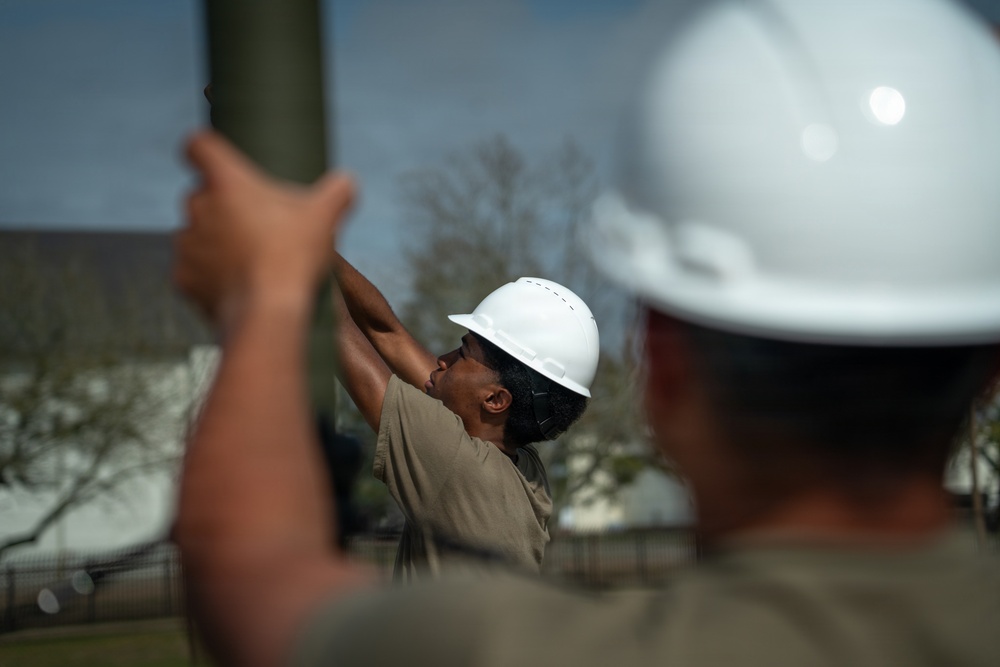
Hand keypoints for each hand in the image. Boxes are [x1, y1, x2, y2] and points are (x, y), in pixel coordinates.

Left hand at [173, 130, 355, 329]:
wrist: (266, 312)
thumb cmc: (293, 255)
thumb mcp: (325, 216)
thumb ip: (338, 191)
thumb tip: (347, 182)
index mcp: (226, 182)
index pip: (198, 145)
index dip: (204, 150)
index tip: (216, 161)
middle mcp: (197, 207)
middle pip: (201, 194)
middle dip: (223, 205)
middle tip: (257, 223)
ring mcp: (186, 244)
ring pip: (196, 233)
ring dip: (215, 241)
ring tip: (250, 259)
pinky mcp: (182, 278)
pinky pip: (193, 270)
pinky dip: (210, 275)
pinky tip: (237, 285)